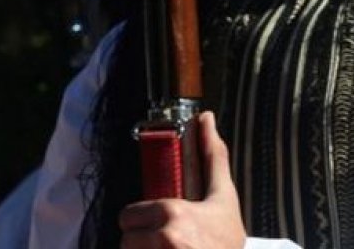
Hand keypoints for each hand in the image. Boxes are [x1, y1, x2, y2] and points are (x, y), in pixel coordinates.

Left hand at [119, 111, 246, 247]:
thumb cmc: (228, 240)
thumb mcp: (224, 198)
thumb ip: (212, 157)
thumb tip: (205, 117)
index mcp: (171, 213)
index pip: (126, 217)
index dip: (141, 223)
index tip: (161, 230)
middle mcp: (162, 238)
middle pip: (125, 241)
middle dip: (141, 244)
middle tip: (166, 246)